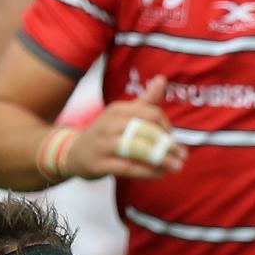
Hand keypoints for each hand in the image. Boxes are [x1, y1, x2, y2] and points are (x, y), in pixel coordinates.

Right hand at [60, 77, 186, 181]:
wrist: (73, 152)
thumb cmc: (106, 133)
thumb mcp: (123, 114)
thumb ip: (145, 101)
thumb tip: (162, 79)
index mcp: (118, 110)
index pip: (151, 113)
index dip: (166, 127)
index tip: (172, 139)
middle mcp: (110, 124)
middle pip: (147, 130)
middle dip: (168, 144)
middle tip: (182, 156)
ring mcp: (103, 144)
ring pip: (138, 149)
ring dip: (161, 159)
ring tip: (176, 166)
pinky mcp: (99, 164)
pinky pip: (128, 167)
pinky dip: (147, 171)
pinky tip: (159, 174)